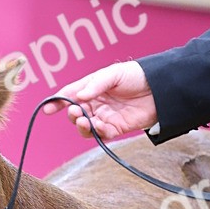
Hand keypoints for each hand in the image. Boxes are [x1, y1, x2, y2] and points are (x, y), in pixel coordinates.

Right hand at [42, 60, 157, 140]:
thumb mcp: (114, 74)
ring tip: (84, 121)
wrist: (161, 89)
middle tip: (76, 112)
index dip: (57, 102)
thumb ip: (96, 85)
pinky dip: (98, 133)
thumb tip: (79, 96)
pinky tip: (100, 126)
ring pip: (86, 127)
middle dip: (72, 114)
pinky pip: (102, 135)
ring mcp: (105, 116)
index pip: (70, 95)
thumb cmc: (138, 75)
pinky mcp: (116, 128)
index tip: (47, 108)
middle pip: (75, 113)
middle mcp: (96, 103)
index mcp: (92, 87)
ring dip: (82, 126)